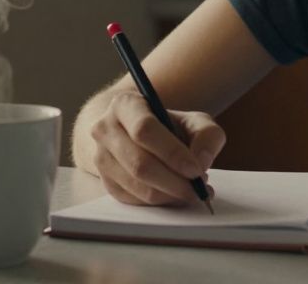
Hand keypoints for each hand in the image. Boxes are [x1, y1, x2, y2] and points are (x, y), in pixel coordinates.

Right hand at [88, 90, 224, 205]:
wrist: (136, 134)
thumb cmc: (168, 127)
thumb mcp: (193, 120)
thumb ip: (207, 135)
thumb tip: (201, 161)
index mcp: (125, 105)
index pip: (144, 130)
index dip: (172, 153)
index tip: (196, 170)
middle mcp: (105, 129)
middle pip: (139, 163)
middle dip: (174, 182)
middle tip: (199, 189)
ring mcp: (101, 158)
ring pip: (136, 186)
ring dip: (169, 194)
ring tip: (192, 191)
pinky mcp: (105, 182)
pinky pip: (134, 200)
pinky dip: (159, 202)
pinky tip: (176, 195)